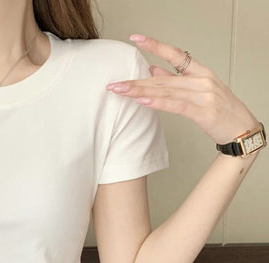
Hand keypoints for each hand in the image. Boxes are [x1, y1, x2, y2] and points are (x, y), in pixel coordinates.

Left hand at [105, 34, 260, 145]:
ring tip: (122, 92)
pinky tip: (144, 101)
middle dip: (136, 81)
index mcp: (200, 72)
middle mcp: (202, 80)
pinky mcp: (204, 112)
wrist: (241, 129)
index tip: (136, 39)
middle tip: (114, 84)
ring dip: (141, 92)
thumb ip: (176, 80)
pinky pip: (177, 105)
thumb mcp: (199, 91)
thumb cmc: (220, 112)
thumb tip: (152, 70)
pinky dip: (159, 103)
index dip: (155, 45)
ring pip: (166, 90)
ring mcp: (203, 95)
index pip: (175, 53)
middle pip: (163, 77)